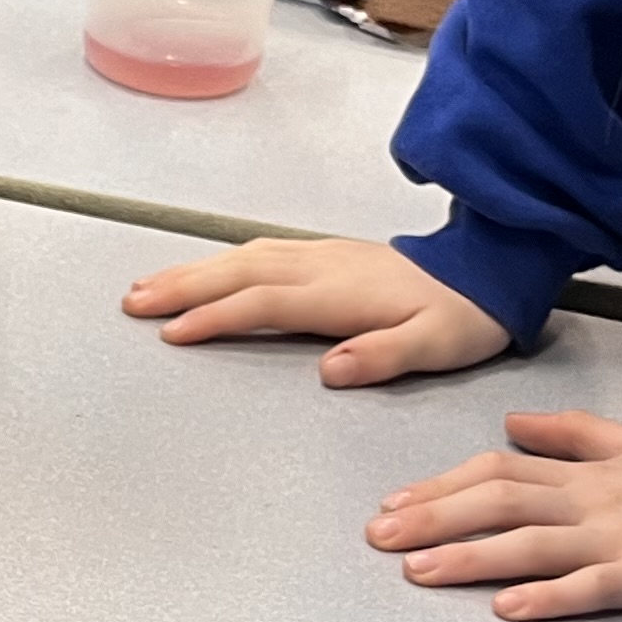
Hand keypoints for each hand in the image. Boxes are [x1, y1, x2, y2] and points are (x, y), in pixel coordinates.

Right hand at [121, 236, 513, 384]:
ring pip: (242, 257)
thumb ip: (382, 357)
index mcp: (341, 293)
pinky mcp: (325, 254)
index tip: (173, 333)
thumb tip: (331, 369)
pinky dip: (221, 260)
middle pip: (238, 272)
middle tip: (132, 301)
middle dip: (182, 286)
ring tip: (148, 286)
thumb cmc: (462, 317)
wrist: (489, 271)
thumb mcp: (436, 347)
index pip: (263, 302)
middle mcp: (322, 267)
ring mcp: (321, 256)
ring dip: (192, 270)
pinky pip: (259, 251)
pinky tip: (204, 269)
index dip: (216, 317)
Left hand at [369, 412, 621, 620]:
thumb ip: (572, 433)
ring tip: (418, 570)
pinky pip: (593, 585)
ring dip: (471, 556)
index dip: (443, 485)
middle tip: (379, 536)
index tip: (393, 502)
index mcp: (584, 474)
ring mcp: (618, 537)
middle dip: (435, 517)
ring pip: (532, 543)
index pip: (500, 470)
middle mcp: (590, 502)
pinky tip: (506, 606)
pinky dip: (549, 594)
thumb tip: (512, 421)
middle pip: (501, 502)